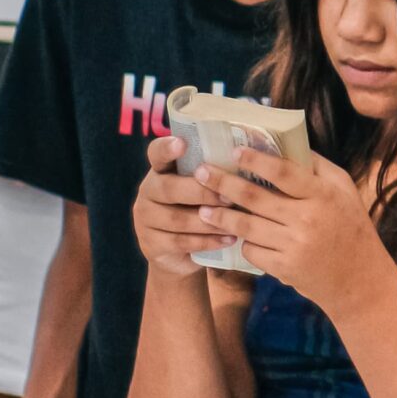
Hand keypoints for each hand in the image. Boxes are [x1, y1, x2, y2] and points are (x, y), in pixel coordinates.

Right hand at [131, 135, 236, 276]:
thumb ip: (217, 172)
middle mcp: (148, 191)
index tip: (182, 143)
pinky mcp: (151, 245)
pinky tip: (230, 238)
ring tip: (236, 220)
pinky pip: (181, 242)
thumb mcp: (206, 187)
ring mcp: (145, 219)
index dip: (167, 148)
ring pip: (177, 219)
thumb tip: (251, 156)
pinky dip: (208, 241)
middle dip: (202, 192)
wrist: (181, 255)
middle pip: (168, 188)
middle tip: (229, 196)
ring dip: (210, 220)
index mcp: (161, 170)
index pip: (157, 153)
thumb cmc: (202, 208)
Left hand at [195, 147, 392, 312]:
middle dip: (223, 183)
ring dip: (220, 216)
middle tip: (200, 172)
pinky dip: (242, 241)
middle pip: (255, 197)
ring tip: (202, 208)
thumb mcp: (344, 191)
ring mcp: (294, 245)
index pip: (285, 173)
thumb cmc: (351, 226)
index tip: (235, 150)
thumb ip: (318, 168)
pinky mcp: (283, 268)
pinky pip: (252, 250)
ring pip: (246, 226)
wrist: (358, 277)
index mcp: (324, 195)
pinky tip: (233, 235)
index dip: (257, 160)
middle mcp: (308, 218)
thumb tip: (288, 144)